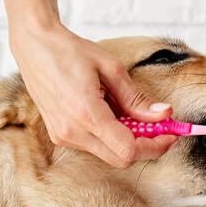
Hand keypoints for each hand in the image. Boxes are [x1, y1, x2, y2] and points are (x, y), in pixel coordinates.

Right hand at [7, 21, 176, 168]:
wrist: (35, 47)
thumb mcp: (111, 68)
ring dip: (128, 140)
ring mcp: (64, 136)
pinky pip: (95, 146)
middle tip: (161, 127)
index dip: (155, 146)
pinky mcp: (60, 136)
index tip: (170, 134)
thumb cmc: (70, 52)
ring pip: (109, 154)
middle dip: (146, 146)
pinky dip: (111, 136)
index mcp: (86, 113)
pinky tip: (112, 113)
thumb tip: (163, 115)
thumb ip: (136, 98)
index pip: (129, 150)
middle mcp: (72, 131)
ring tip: (130, 112)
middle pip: (121, 159)